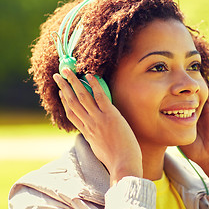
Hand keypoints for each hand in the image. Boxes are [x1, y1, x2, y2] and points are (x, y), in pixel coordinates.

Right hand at [53, 68, 142, 185]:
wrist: (123, 165)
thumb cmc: (116, 160)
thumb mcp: (100, 149)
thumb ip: (96, 139)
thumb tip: (96, 136)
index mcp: (86, 132)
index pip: (71, 114)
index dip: (64, 101)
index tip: (61, 92)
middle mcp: (89, 124)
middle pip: (72, 102)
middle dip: (64, 87)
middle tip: (58, 75)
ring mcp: (98, 119)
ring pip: (82, 97)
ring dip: (74, 82)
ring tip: (67, 70)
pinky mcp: (110, 116)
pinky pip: (100, 97)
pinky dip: (94, 85)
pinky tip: (90, 76)